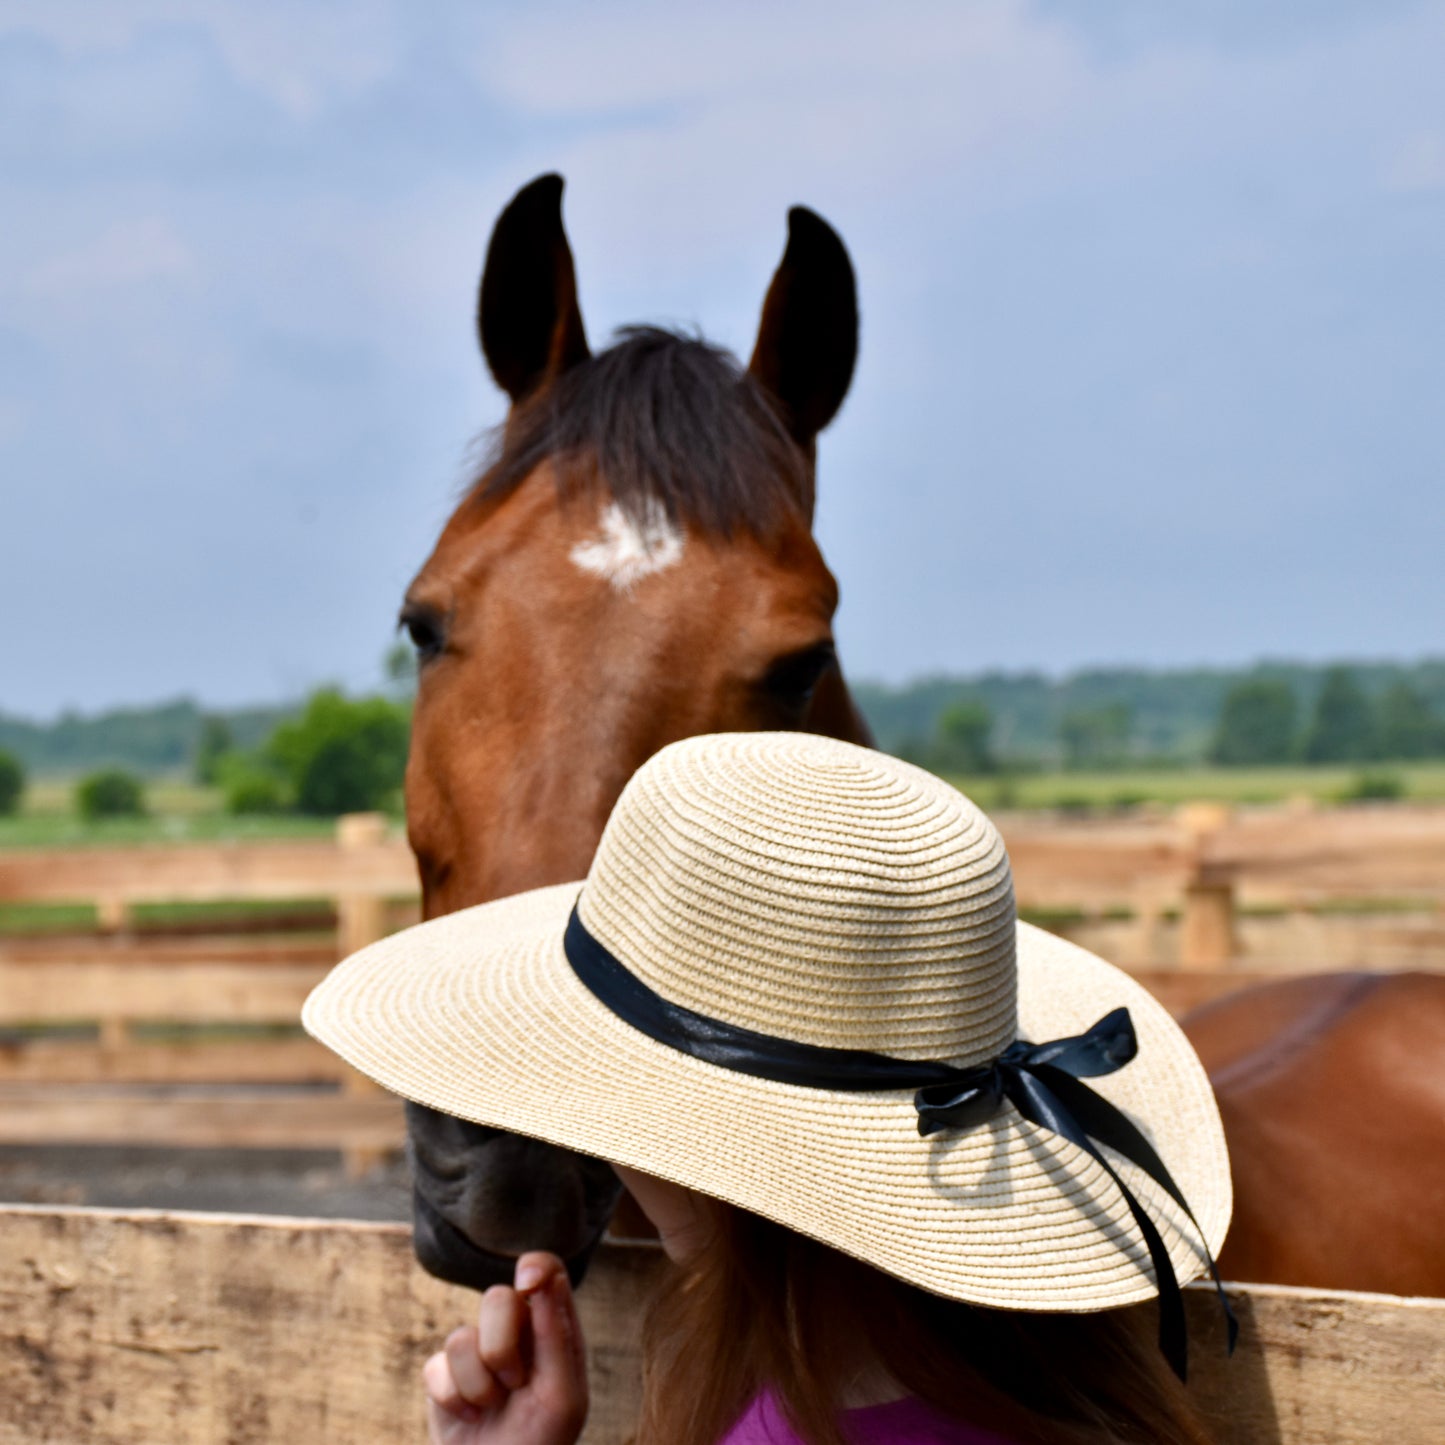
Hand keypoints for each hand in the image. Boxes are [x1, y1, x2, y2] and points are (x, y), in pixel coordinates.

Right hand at [423, 1252, 587, 1444]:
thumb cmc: (543, 1439)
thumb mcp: (562, 1394)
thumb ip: (555, 1335)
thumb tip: (546, 1277)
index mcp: (551, 1326)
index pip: (546, 1270)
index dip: (535, 1266)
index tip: (527, 1285)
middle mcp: (515, 1330)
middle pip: (497, 1297)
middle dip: (501, 1347)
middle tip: (515, 1382)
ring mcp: (477, 1350)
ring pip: (460, 1337)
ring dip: (479, 1384)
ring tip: (494, 1406)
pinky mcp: (444, 1375)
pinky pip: (435, 1367)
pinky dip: (454, 1400)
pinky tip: (471, 1417)